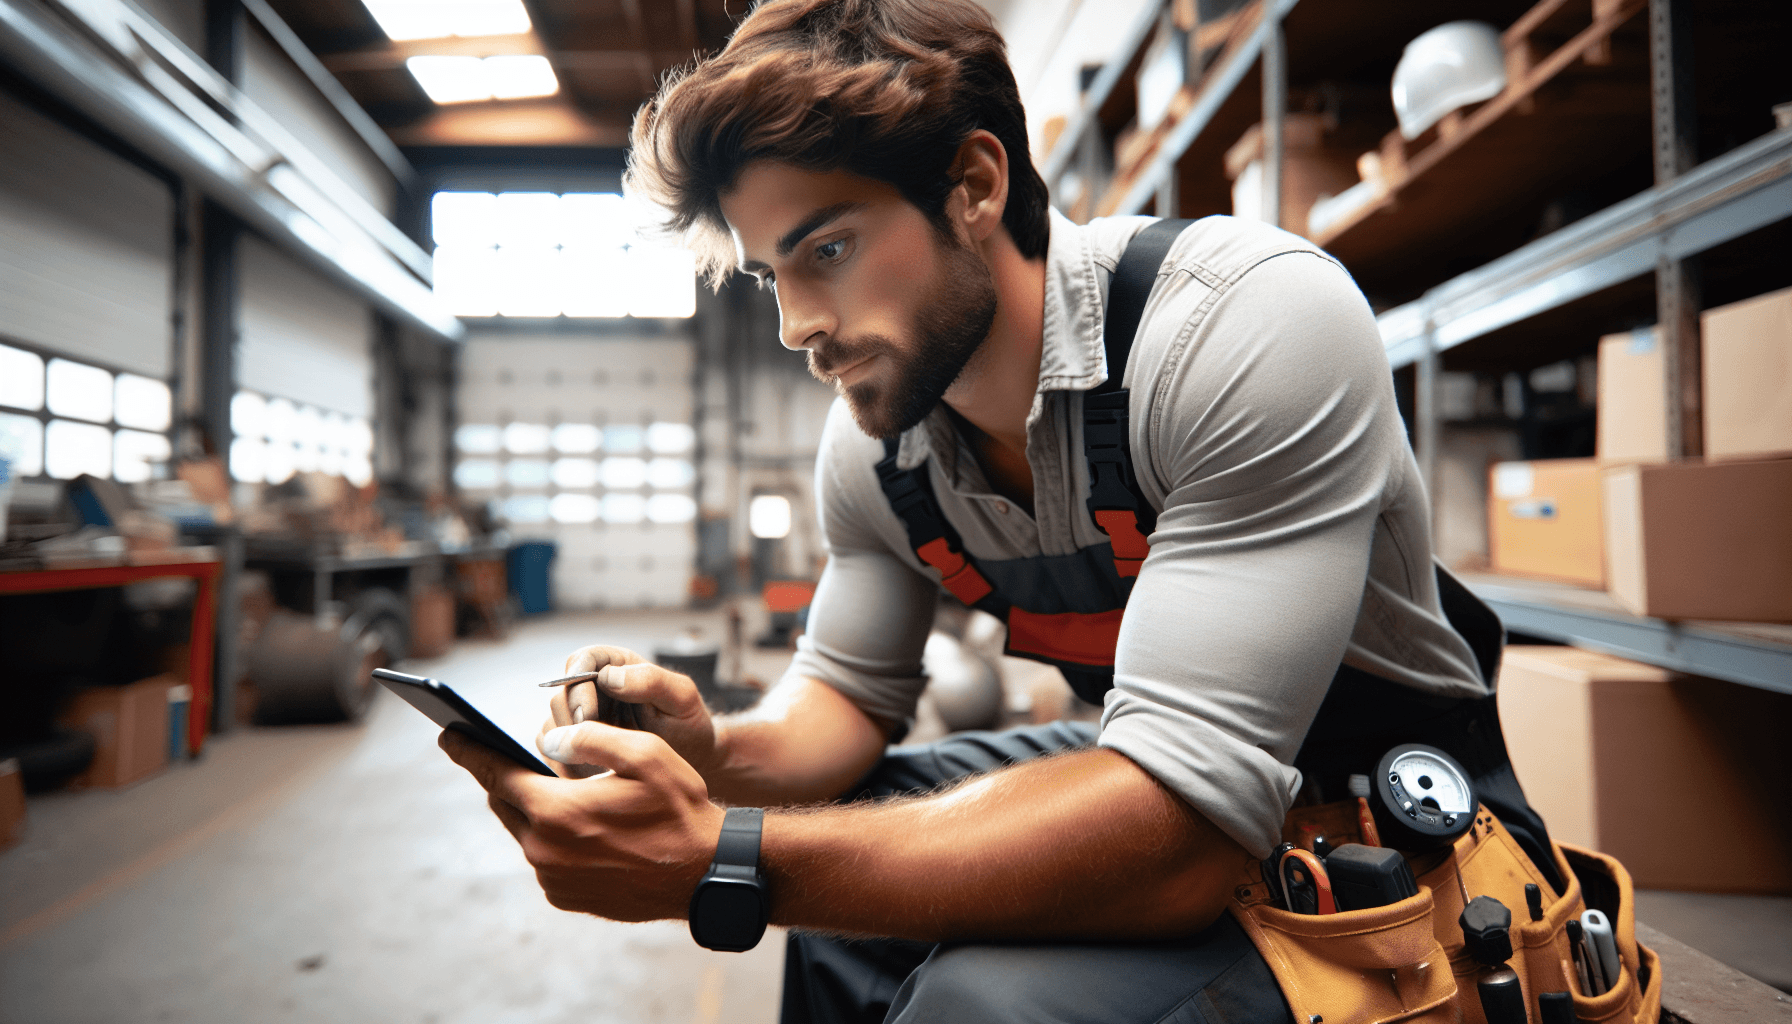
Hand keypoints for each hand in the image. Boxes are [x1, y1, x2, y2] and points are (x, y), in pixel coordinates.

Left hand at [439, 723, 724, 920]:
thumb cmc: (680, 810)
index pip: (495, 774)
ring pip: (525, 831)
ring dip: (532, 808)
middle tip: (500, 755)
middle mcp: (544, 850)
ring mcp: (553, 879)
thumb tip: (551, 739)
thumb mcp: (646, 755)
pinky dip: (551, 837)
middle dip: (502, 776)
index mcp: (556, 812)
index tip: (448, 733)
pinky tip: (578, 825)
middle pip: (505, 802)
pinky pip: (544, 857)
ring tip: (551, 788)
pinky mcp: (565, 897)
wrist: (705, 875)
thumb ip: (592, 738)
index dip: (469, 751)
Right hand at [544, 645, 719, 779]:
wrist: (690, 762)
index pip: (581, 660)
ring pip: (552, 724)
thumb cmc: (688, 725)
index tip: (588, 716)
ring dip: (567, 746)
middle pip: (559, 694)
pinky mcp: (574, 744)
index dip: (577, 685)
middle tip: (592, 748)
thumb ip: (651, 681)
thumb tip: (608, 677)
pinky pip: (552, 750)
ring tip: (598, 765)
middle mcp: (594, 688)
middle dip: (571, 722)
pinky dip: (565, 763)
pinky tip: (591, 775)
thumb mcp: (682, 699)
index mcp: (618, 666)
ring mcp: (581, 716)